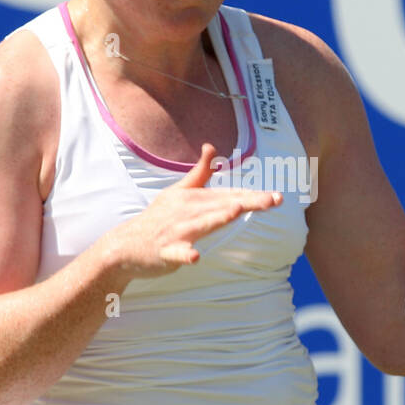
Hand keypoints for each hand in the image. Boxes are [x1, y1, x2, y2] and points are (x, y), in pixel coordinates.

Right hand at [100, 143, 281, 278]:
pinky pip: (177, 253)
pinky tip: (195, 257)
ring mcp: (176, 230)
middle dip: (247, 202)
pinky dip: (185, 254)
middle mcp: (187, 211)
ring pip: (201, 224)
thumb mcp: (178, 192)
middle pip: (222, 206)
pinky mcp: (166, 250)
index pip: (230, 196)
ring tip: (235, 212)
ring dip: (217, 218)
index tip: (278, 197)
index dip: (254, 196)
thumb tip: (211, 147)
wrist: (125, 245)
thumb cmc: (158, 218)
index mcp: (194, 198)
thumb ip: (199, 173)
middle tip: (273, 201)